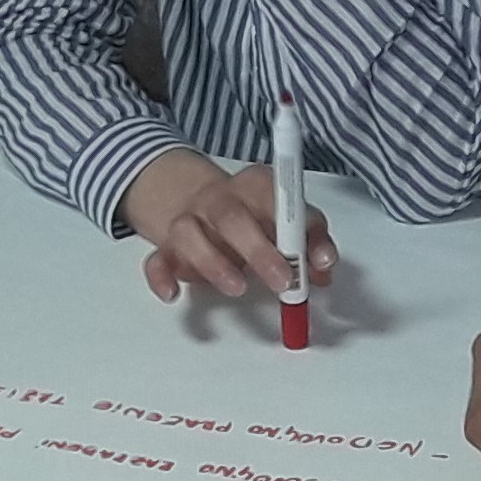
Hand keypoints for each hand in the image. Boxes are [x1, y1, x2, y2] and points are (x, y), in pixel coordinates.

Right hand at [123, 150, 336, 306]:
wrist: (203, 204)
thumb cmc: (256, 217)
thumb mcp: (289, 221)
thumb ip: (311, 240)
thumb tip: (324, 267)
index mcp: (254, 186)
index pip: (274, 196)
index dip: (294, 227)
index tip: (314, 260)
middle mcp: (217, 199)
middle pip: (230, 216)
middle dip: (258, 251)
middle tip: (282, 282)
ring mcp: (188, 221)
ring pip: (188, 234)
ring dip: (213, 263)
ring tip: (237, 288)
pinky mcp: (167, 248)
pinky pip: (156, 260)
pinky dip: (161, 277)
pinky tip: (173, 294)